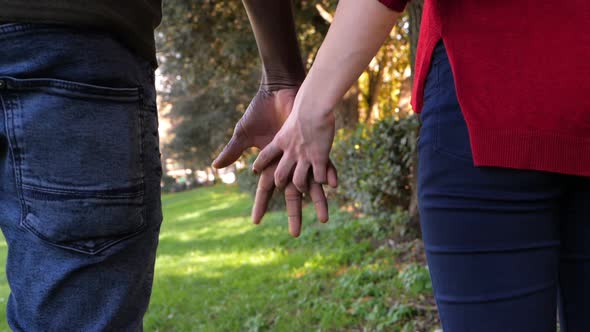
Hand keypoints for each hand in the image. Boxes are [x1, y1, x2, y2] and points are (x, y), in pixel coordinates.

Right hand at [212, 88, 336, 234]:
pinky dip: (328, 175)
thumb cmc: (260, 111)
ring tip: (324, 220)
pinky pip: (324, 164)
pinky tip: (332, 187)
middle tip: (295, 234)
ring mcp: (302, 157)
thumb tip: (214, 167)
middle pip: (292, 195)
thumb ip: (233, 150)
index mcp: (271, 164)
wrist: (279, 92)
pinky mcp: (315, 146)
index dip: (261, 205)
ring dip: (318, 201)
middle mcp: (288, 165)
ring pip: (312, 184)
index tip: (256, 221)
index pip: (266, 190)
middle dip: (294, 213)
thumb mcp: (243, 133)